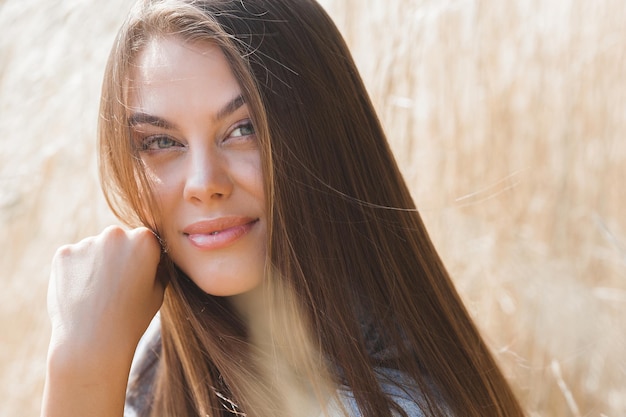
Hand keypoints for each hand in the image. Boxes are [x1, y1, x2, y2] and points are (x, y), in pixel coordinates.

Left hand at [42, 226, 165, 416]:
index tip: (139, 280)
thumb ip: (156, 267)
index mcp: (145, 240)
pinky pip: (74, 258)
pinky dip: (77, 271)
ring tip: (98, 295)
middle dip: (119, 257)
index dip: (144, 261)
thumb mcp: (158, 291)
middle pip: (119, 241)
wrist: (93, 342)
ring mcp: (87, 242)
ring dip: (97, 264)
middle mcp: (116, 235)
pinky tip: (83, 293)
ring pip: (95, 249)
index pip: (146, 242)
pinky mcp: (63, 254)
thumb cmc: (131, 319)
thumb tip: (151, 257)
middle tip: (117, 288)